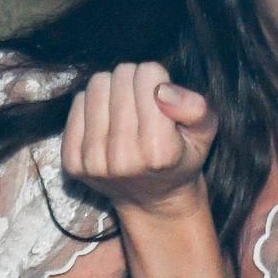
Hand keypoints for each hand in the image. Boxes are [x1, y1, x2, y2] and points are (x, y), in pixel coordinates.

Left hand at [61, 62, 217, 221]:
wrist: (152, 202)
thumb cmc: (181, 159)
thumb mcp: (205, 134)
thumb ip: (195, 108)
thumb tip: (162, 90)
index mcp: (160, 151)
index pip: (149, 75)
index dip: (159, 79)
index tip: (161, 99)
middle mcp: (123, 158)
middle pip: (122, 76)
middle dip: (135, 81)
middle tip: (143, 103)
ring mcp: (94, 162)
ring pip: (97, 84)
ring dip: (113, 89)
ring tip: (126, 110)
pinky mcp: (72, 161)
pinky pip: (77, 102)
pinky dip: (93, 105)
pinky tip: (107, 123)